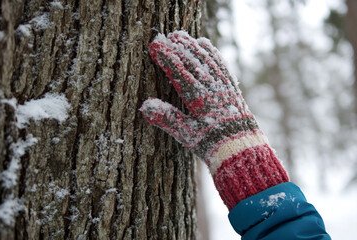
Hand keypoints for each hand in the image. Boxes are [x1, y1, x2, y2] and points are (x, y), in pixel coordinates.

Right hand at [141, 31, 288, 209]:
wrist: (242, 148)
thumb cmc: (212, 144)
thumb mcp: (187, 135)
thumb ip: (167, 119)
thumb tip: (145, 107)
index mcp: (200, 100)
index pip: (180, 73)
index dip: (167, 58)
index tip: (155, 45)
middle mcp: (213, 89)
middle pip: (193, 63)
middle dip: (179, 48)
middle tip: (165, 36)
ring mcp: (224, 87)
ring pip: (208, 61)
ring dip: (194, 48)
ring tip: (182, 36)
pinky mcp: (232, 88)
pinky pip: (222, 65)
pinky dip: (213, 54)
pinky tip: (206, 46)